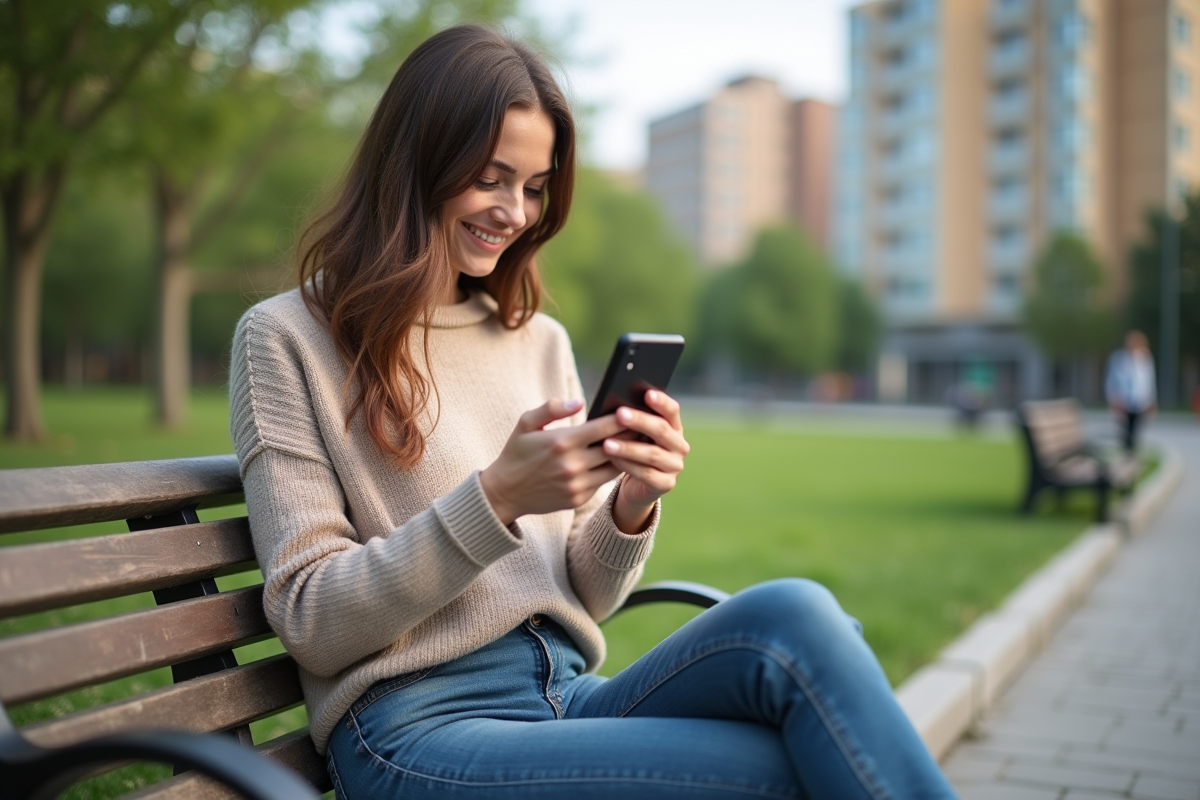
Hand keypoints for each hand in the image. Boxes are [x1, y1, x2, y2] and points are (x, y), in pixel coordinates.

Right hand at [480, 399, 624, 525]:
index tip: (636, 410)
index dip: (624, 418)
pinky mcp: (578, 499)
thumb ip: (551, 409)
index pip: (604, 427)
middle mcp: (573, 465)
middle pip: (616, 447)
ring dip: (627, 455)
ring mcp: (577, 484)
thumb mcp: (525, 424)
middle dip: (632, 436)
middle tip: (646, 425)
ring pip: (614, 468)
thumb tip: (579, 402)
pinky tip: (620, 460)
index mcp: (562, 442)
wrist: (504, 493)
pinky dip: (611, 470)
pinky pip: (602, 482)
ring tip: (638, 442)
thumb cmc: (516, 453)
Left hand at [601, 390, 689, 532]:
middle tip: (619, 414)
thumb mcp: (634, 434)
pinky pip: (646, 474)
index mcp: (674, 427)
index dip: (661, 402)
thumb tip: (615, 406)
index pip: (672, 410)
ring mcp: (675, 466)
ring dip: (628, 447)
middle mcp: (679, 446)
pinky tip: (612, 460)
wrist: (636, 484)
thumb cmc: (632, 450)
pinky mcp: (666, 484)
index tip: (647, 393)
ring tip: (607, 443)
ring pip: (652, 454)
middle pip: (661, 430)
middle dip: (639, 421)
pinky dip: (628, 466)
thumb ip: (631, 421)